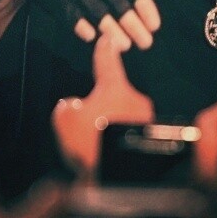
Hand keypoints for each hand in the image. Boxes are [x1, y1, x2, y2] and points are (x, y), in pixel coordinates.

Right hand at [13, 0, 159, 50]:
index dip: (146, 8)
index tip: (155, 26)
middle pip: (119, 3)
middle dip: (134, 26)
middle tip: (146, 43)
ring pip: (99, 13)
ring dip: (113, 32)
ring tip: (126, 46)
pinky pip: (72, 16)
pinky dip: (82, 27)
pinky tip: (93, 39)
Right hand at [51, 32, 154, 175]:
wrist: (118, 179)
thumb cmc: (91, 144)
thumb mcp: (65, 120)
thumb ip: (67, 106)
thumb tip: (75, 107)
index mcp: (115, 89)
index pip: (108, 62)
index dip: (104, 50)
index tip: (108, 38)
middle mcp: (136, 100)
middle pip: (112, 97)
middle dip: (99, 109)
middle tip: (86, 131)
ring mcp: (146, 121)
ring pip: (120, 118)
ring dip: (108, 128)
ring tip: (96, 149)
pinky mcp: (151, 141)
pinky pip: (127, 136)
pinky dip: (117, 143)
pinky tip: (106, 157)